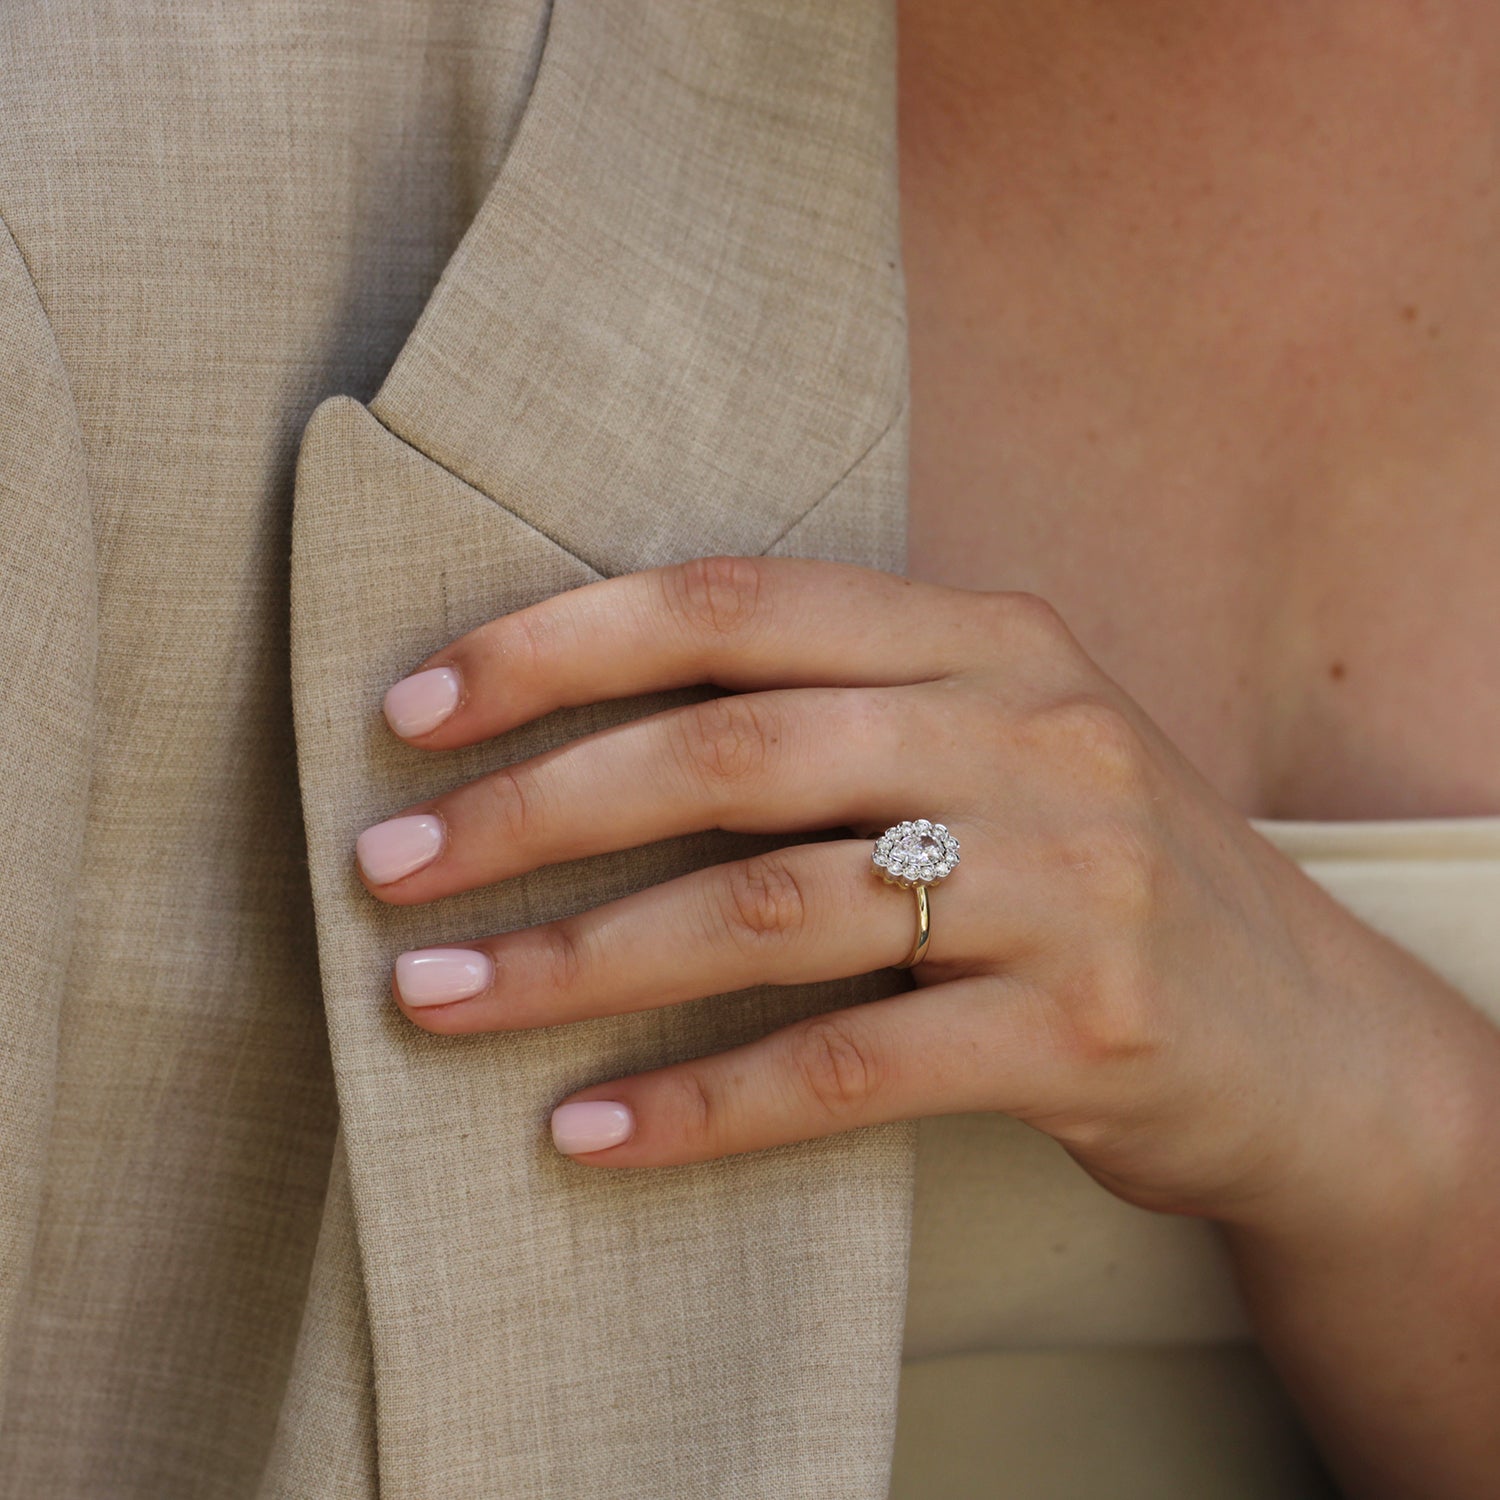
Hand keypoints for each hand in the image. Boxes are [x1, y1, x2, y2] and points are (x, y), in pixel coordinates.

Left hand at [353, 556, 1475, 1235]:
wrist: (1302, 1033)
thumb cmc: (1094, 869)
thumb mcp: (990, 746)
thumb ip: (835, 715)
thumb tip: (581, 735)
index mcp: (991, 634)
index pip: (738, 605)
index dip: (560, 646)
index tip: (416, 708)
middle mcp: (1033, 732)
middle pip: (732, 752)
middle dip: (534, 808)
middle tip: (389, 865)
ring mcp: (1072, 881)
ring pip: (771, 909)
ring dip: (578, 960)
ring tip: (436, 999)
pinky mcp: (1083, 1034)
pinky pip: (849, 1066)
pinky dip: (700, 1105)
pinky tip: (584, 1134)